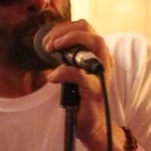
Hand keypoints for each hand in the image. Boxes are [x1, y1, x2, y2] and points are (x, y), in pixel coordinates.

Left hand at [41, 19, 112, 143]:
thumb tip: (49, 44)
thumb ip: (67, 58)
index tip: (48, 41)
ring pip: (92, 42)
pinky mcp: (96, 89)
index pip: (83, 26)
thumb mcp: (73, 72)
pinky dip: (62, 72)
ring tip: (50, 51)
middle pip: (87, 27)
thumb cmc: (81, 98)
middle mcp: (103, 58)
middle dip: (63, 31)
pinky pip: (79, 73)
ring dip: (67, 41)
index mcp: (97, 53)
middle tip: (48, 45)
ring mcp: (102, 72)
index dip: (63, 28)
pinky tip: (52, 77)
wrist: (92, 125)